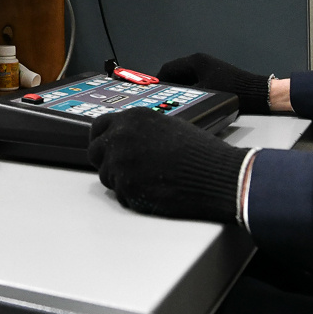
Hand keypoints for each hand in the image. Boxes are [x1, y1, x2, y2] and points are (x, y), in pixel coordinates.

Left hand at [86, 108, 246, 223]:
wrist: (217, 175)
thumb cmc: (201, 152)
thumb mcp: (167, 125)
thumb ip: (140, 130)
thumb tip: (126, 138)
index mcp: (132, 118)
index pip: (98, 127)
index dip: (102, 139)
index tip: (106, 146)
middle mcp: (121, 137)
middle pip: (95, 152)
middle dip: (106, 160)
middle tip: (124, 168)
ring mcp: (121, 163)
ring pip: (106, 176)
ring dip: (121, 180)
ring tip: (148, 180)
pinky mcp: (127, 187)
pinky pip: (120, 195)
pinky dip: (132, 196)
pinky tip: (154, 191)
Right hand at [157, 53, 272, 112]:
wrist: (255, 94)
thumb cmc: (233, 91)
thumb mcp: (203, 94)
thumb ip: (182, 94)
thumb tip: (168, 98)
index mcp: (196, 61)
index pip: (168, 69)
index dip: (158, 81)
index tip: (152, 91)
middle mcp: (201, 61)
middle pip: (176, 73)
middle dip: (168, 85)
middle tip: (161, 98)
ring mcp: (208, 68)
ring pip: (185, 78)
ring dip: (178, 88)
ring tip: (174, 101)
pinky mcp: (214, 76)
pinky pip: (194, 82)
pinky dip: (188, 90)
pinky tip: (189, 101)